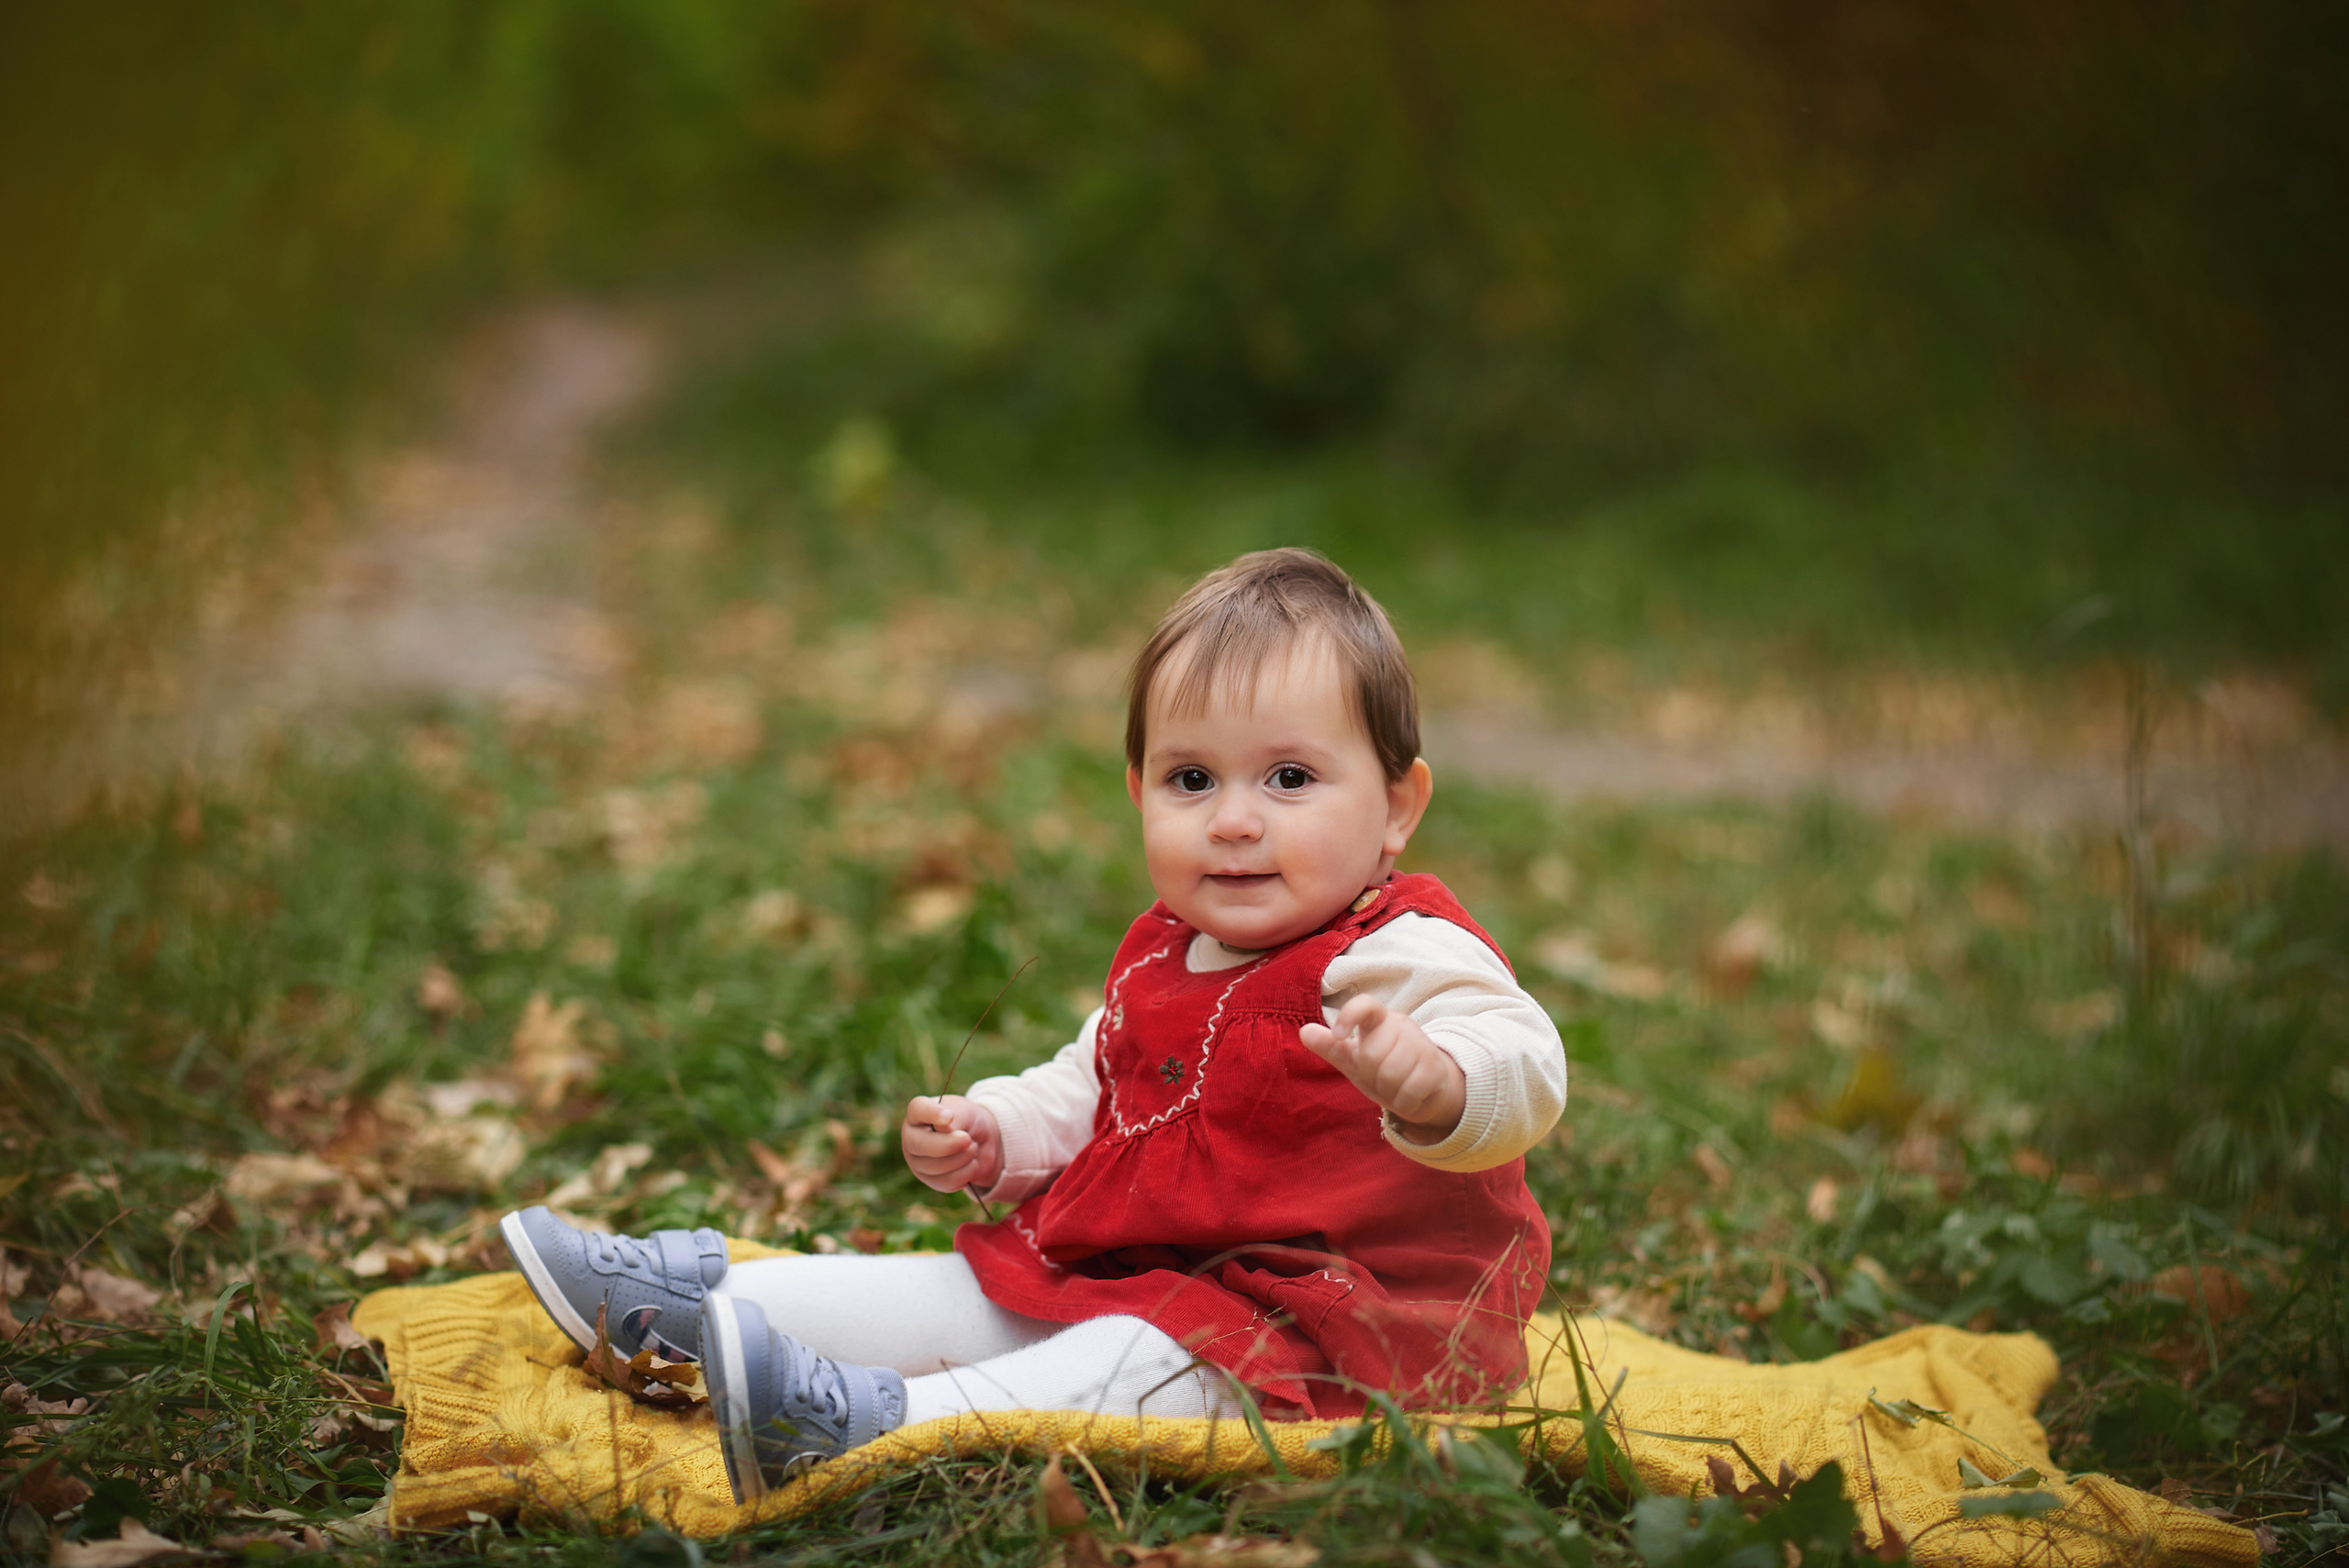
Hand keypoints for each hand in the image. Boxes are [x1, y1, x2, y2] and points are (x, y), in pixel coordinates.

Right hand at [901, 1094, 1003, 1192]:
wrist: (980, 1141)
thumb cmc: (968, 1120)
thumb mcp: (966, 1112)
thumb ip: (956, 1117)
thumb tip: (945, 1129)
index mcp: (917, 1114)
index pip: (917, 1109)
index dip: (932, 1113)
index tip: (950, 1116)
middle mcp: (912, 1138)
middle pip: (920, 1144)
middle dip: (949, 1144)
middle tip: (968, 1139)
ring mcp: (918, 1162)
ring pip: (936, 1166)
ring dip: (963, 1157)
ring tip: (973, 1148)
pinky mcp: (931, 1180)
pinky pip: (947, 1182)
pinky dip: (966, 1173)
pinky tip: (971, 1163)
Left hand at [1299, 996, 1465, 1143]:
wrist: (1424, 1092)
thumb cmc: (1383, 1070)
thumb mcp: (1354, 1060)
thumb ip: (1330, 1046)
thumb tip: (1303, 1031)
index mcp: (1377, 1020)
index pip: (1365, 1004)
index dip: (1349, 1016)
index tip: (1338, 1035)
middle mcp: (1400, 1025)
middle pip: (1372, 1055)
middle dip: (1372, 1076)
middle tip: (1381, 1077)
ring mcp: (1421, 1044)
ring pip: (1391, 1074)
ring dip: (1389, 1091)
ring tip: (1396, 1086)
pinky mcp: (1435, 1066)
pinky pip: (1410, 1090)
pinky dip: (1404, 1102)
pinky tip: (1409, 1097)